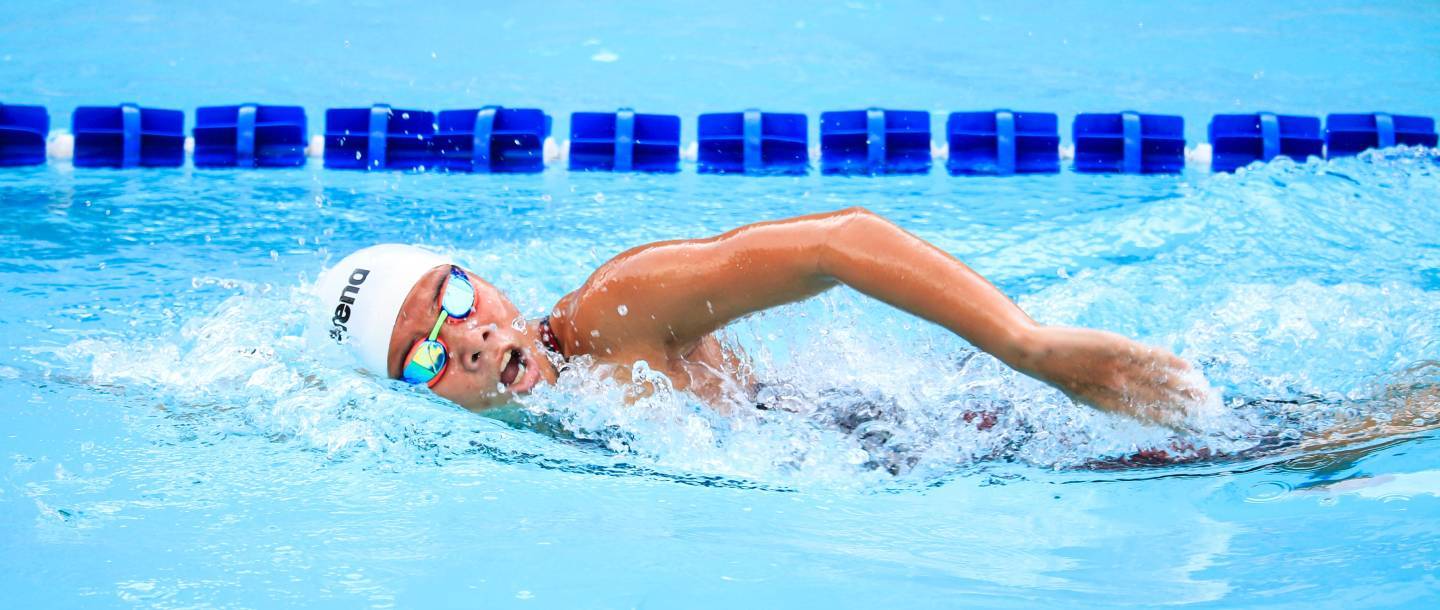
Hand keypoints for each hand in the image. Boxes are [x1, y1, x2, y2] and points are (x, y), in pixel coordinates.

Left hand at [1014, 326, 1212, 430]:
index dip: (1172, 423)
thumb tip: (1127, 405)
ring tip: (1205, 394)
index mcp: (1109, 405)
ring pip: (1159, 381)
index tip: (1191, 429)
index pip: (1148, 418)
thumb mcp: (1082, 393)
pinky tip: (1186, 367)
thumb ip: (1107, 399)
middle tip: (1209, 414)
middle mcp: (1117, 390)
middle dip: (1186, 409)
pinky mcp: (1116, 347)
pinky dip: (1168, 362)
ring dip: (1185, 388)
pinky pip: (1148, 356)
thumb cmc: (1058, 373)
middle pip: (1160, 402)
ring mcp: (1117, 368)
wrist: (1036, 353)